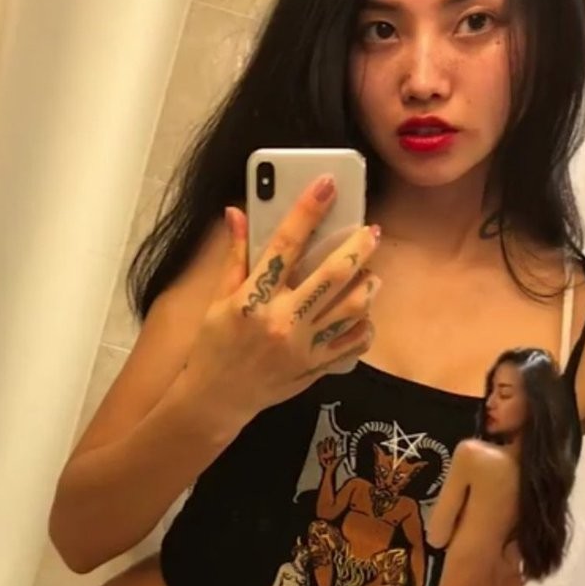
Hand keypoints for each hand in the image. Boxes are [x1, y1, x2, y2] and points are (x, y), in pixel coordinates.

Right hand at [178, 178, 380, 427]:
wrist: (215, 400)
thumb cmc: (214, 347)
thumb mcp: (218, 300)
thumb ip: (235, 256)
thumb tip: (237, 212)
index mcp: (253, 300)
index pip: (285, 244)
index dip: (307, 210)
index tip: (326, 185)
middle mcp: (282, 321)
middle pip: (333, 275)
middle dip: (358, 247)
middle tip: (370, 232)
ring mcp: (303, 347)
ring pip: (353, 309)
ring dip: (368, 286)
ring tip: (371, 274)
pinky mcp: (315, 367)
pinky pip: (353, 343)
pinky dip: (365, 326)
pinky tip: (363, 314)